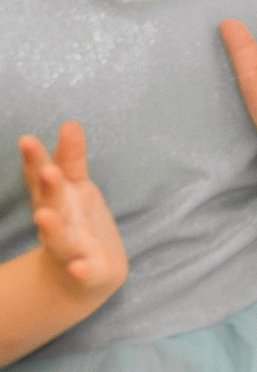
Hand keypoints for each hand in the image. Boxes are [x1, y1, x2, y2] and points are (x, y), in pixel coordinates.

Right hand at [17, 123, 125, 307]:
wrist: (84, 275)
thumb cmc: (76, 223)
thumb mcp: (74, 188)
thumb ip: (71, 159)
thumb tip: (69, 123)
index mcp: (54, 201)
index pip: (42, 178)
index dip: (35, 160)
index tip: (27, 139)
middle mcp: (57, 224)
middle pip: (51, 204)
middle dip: (48, 188)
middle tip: (46, 170)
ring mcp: (69, 249)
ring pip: (59, 239)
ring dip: (52, 228)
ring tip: (44, 217)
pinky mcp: (86, 271)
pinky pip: (82, 272)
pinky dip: (80, 269)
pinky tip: (79, 266)